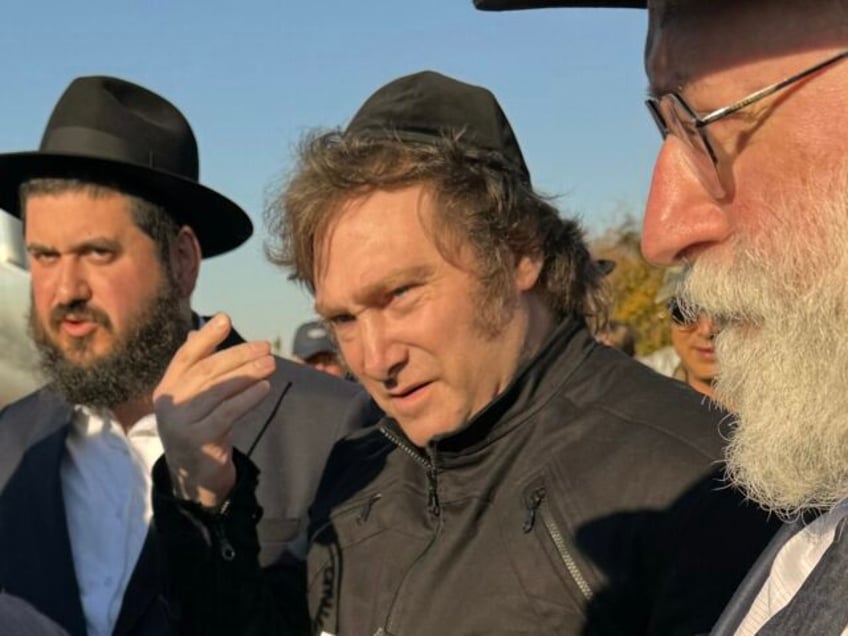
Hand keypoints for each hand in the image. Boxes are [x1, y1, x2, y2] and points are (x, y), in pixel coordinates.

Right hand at [154, 313, 274, 507]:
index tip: (226, 319)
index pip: (185, 356)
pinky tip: (264, 388)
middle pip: (206, 371)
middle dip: (238, 355)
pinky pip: (227, 413)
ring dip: (247, 374)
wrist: (195, 476)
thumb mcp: (197, 398)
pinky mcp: (198, 440)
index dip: (206, 337)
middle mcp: (169, 404)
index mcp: (167, 388)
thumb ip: (198, 367)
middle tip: (266, 347)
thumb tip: (198, 331)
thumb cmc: (201, 427)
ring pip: (218, 390)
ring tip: (271, 364)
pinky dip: (247, 398)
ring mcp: (181, 423)